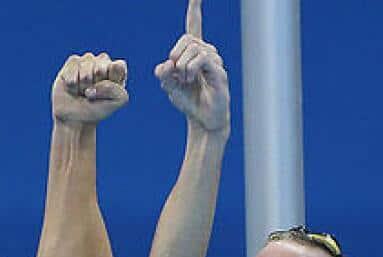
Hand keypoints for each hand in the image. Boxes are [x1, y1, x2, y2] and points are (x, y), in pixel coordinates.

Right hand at [52, 53, 128, 125]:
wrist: (74, 118)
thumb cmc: (97, 109)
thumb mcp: (115, 102)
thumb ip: (115, 88)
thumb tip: (96, 77)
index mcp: (118, 70)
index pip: (118, 66)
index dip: (110, 81)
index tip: (107, 94)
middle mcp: (103, 62)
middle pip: (101, 68)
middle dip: (95, 85)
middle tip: (92, 95)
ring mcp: (88, 60)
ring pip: (86, 68)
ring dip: (83, 85)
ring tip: (82, 91)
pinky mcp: (73, 62)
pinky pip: (73, 67)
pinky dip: (72, 82)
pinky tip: (73, 87)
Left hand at [155, 0, 229, 133]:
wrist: (203, 120)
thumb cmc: (189, 101)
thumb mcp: (169, 86)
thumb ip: (163, 73)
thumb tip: (165, 64)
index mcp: (194, 53)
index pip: (194, 25)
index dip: (195, 9)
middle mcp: (207, 53)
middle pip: (187, 38)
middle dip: (175, 55)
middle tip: (175, 73)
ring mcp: (215, 61)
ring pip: (193, 49)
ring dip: (182, 66)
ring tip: (186, 81)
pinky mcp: (219, 72)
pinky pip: (202, 58)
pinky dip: (190, 68)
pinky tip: (190, 79)